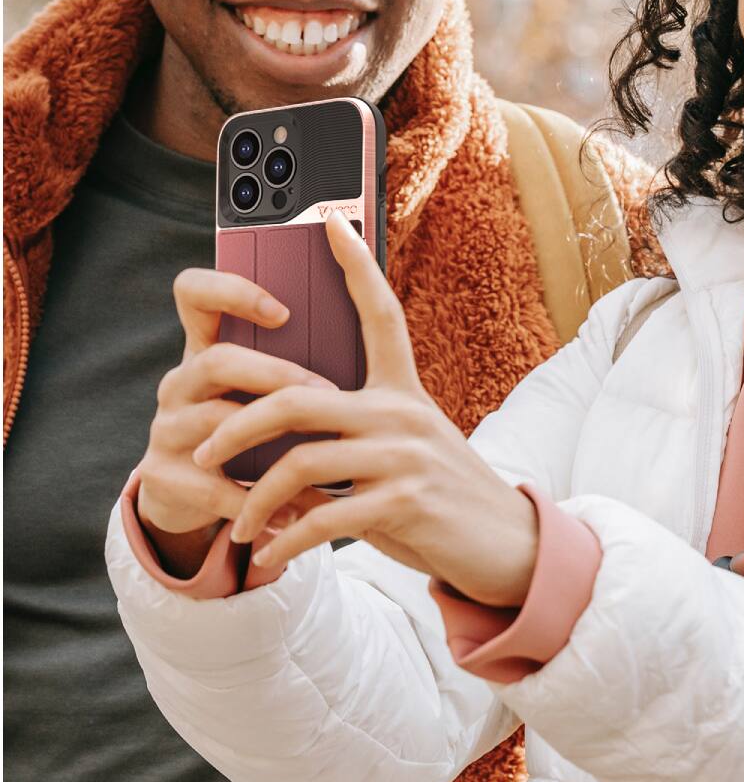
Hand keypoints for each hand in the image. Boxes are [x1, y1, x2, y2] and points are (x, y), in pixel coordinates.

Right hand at [138, 269, 329, 574]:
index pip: (194, 291)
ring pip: (216, 421)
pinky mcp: (160, 476)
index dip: (231, 291)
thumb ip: (300, 356)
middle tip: (326, 392)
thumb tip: (373, 326)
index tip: (283, 311)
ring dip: (272, 437)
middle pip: (217, 360)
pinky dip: (256, 499)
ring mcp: (164, 427)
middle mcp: (180, 380)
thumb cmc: (253, 423)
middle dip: (275, 375)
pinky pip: (210, 483)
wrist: (196, 495)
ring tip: (319, 453)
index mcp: (205, 346)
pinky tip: (294, 511)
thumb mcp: (266, 387)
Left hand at [190, 214, 540, 608]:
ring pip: (300, 462)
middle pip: (298, 397)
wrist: (503, 543)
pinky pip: (323, 519)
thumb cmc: (441, 495)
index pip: (381, 313)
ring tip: (240, 528)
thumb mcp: (406, 449)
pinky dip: (286, 543)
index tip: (332, 223)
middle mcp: (403, 413)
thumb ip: (357, 434)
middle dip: (237, 425)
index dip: (358, 265)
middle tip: (203, 450)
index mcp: (404, 390)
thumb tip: (284, 445)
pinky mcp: (404, 503)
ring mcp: (404, 457)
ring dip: (255, 501)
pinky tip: (271, 558)